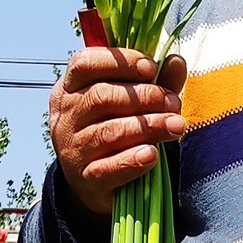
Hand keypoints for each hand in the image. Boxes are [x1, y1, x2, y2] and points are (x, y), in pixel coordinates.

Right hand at [48, 43, 187, 216]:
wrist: (94, 181)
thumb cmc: (115, 130)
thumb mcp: (130, 102)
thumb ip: (154, 82)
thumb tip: (176, 61)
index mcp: (70, 88)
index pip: (85, 63)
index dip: (120, 62)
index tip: (151, 68)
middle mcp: (66, 116)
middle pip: (100, 97)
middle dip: (144, 96)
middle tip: (173, 103)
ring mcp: (72, 148)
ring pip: (108, 132)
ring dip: (148, 126)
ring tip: (176, 126)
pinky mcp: (85, 178)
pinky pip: (108, 168)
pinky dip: (132, 160)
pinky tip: (152, 154)